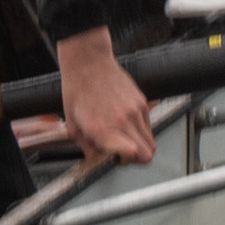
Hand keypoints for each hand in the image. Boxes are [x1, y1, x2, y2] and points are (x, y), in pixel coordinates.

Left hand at [55, 27, 158, 167]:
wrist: (89, 63)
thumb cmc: (77, 91)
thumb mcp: (73, 126)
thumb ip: (88, 148)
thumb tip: (99, 160)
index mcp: (103, 129)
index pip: (132, 154)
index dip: (125, 161)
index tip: (115, 157)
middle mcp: (123, 121)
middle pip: (147, 155)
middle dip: (135, 158)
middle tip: (121, 151)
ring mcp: (135, 111)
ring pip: (151, 142)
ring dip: (140, 145)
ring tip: (123, 137)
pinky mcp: (141, 102)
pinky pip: (149, 126)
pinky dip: (140, 130)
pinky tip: (125, 122)